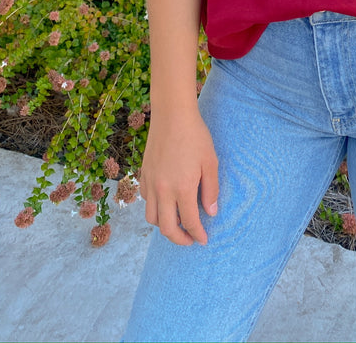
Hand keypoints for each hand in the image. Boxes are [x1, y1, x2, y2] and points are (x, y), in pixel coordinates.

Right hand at [140, 110, 218, 244]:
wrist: (172, 115)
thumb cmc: (195, 136)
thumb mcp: (210, 162)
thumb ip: (211, 190)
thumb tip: (210, 212)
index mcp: (182, 188)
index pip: (189, 222)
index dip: (197, 234)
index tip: (204, 240)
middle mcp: (163, 190)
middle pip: (167, 228)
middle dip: (179, 239)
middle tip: (190, 240)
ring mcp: (151, 183)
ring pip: (152, 218)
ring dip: (164, 226)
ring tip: (177, 224)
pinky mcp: (144, 174)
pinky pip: (146, 201)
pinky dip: (155, 209)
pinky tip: (166, 203)